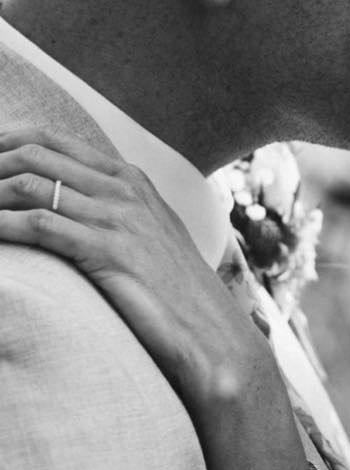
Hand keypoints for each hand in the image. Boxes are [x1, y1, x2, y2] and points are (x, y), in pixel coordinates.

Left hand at [0, 126, 310, 469]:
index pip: (53, 141)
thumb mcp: (150, 232)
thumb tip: (75, 202)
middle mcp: (123, 189)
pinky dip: (1, 226)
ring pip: (30, 185)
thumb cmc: (174, 287)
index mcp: (130, 178)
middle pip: (35, 155)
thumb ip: (118, 207)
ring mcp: (116, 217)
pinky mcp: (107, 251)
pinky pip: (38, 225)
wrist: (208, 328)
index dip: (6, 141)